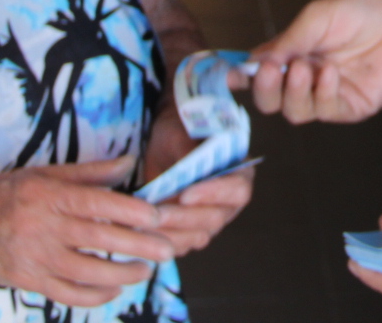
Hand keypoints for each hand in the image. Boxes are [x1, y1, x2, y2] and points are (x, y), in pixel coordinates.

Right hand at [0, 156, 174, 308]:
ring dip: (122, 274)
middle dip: (137, 246)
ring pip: (87, 272)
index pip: (96, 204)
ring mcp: (36, 259)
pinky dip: (95, 296)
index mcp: (49, 196)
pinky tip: (115, 290)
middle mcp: (43, 228)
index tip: (156, 217)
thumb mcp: (44, 173)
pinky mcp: (30, 282)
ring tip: (145, 270)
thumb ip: (89, 172)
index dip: (129, 212)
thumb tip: (130, 162)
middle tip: (167, 249)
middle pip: (99, 240)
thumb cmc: (5, 196)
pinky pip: (69, 294)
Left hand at [140, 108, 255, 256]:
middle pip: (215, 218)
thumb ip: (187, 153)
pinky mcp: (191, 234)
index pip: (237, 190)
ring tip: (143, 225)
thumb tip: (188, 172)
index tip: (186, 194)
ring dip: (170, 233)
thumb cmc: (178, 134)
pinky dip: (161, 242)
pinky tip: (141, 234)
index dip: (214, 194)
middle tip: (156, 214)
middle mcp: (230, 202)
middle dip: (183, 217)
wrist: (163, 147)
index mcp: (239, 173)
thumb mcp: (181, 136)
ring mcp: (212, 222)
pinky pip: (181, 246)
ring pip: (198, 236)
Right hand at [249, 0, 381, 122]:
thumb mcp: (317, 17)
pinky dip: (323, 93)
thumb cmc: (364, 7)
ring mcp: (329, 93)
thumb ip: (287, 42)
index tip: (232, 77)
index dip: (242, 78)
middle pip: (271, 101)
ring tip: (308, 67)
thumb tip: (252, 62)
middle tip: (272, 70)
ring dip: (295, 92)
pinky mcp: (353, 105)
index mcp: (294, 52)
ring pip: (295, 112)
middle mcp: (307, 76)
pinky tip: (331, 73)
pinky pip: (326, 110)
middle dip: (265, 90)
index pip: (260, 72)